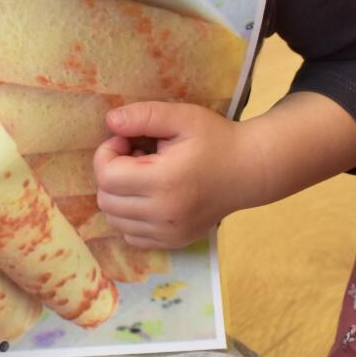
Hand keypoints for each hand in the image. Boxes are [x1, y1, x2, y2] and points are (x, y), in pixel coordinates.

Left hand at [93, 102, 246, 247]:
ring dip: (120, 196)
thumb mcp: (183, 117)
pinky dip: (131, 217)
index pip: (106, 176)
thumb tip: (110, 121)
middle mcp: (163, 214)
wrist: (249, 171)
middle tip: (137, 157)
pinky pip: (132, 236)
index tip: (127, 141)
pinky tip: (150, 196)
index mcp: (163, 181)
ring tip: (145, 176)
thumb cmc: (216, 140)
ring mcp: (169, 232)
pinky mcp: (174, 241)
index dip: (107, 153)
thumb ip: (143, 115)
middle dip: (112, 173)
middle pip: (106, 200)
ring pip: (115, 220)